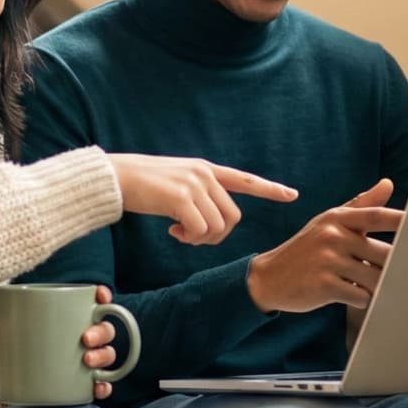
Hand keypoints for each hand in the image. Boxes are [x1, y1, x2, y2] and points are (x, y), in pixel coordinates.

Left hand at [0, 286, 121, 399]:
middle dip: (101, 331)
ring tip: (87, 361)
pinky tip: (98, 387)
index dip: (103, 297)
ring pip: (108, 355)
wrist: (11, 393)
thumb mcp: (1, 345)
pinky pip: (102, 386)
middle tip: (84, 339)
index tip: (100, 296)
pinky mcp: (85, 388)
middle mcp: (84, 342)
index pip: (93, 304)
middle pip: (105, 329)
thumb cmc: (12, 360)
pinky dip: (104, 387)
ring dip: (104, 355)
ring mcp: (87, 365)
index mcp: (69, 322)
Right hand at [108, 154, 297, 245]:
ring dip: (201, 239)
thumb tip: (205, 222)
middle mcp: (204, 174)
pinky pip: (200, 230)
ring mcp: (194, 184)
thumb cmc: (140, 184)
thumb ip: (195, 194)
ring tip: (180, 233)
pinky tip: (173, 232)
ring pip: (217, 226)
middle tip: (192, 237)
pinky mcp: (181, 197)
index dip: (269, 189)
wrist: (114, 177)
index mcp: (205, 169)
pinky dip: (189, 238)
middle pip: (232, 216)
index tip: (292, 194)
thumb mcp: (175, 181)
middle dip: (217, 235)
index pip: (244, 179)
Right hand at [246, 179, 405, 312]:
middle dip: (392, 267)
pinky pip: (360, 296)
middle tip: (399, 273)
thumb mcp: (329, 223)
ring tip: (365, 284)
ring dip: (376, 286)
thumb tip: (388, 184)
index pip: (376, 215)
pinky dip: (360, 299)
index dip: (403, 220)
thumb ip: (361, 205)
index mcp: (337, 218)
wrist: (269, 277)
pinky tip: (349, 294)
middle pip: (384, 254)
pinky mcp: (324, 285)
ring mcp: (328, 260)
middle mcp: (333, 236)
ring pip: (375, 278)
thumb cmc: (306, 249)